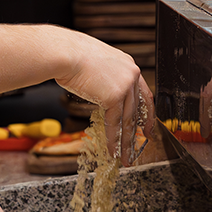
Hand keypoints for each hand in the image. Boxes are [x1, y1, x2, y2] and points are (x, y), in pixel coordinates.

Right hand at [55, 32, 154, 165]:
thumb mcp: (97, 63)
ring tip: (126, 158)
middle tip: (137, 148)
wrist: (65, 53)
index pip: (144, 94)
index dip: (146, 114)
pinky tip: (113, 151)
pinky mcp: (114, 96)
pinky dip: (113, 140)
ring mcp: (125, 86)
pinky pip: (114, 123)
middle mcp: (131, 75)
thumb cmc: (72, 55)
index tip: (146, 127)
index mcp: (128, 65)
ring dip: (126, 142)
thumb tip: (101, 90)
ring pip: (128, 120)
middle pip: (137, 110)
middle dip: (137, 133)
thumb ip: (105, 77)